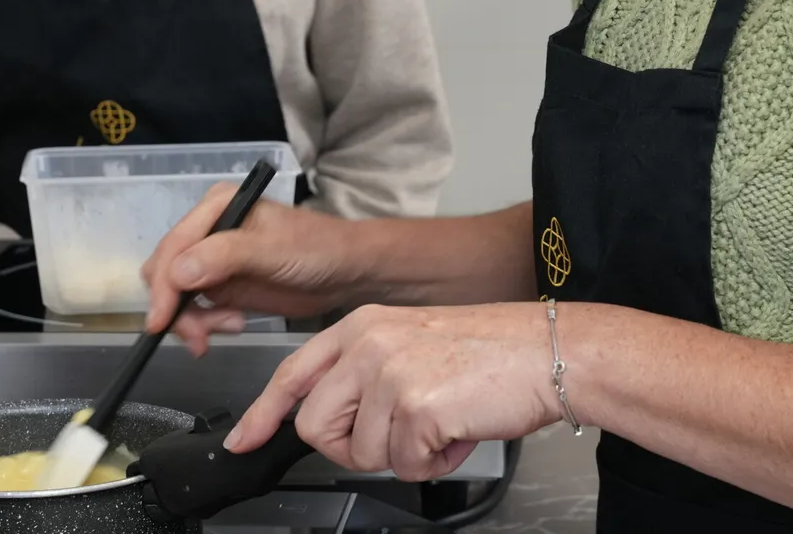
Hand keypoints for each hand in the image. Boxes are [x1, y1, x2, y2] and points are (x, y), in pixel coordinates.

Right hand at [142, 183, 361, 354]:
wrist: (348, 273)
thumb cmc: (315, 250)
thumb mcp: (271, 250)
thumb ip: (225, 257)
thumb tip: (177, 274)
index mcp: (216, 207)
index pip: (173, 247)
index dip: (163, 286)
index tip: (160, 322)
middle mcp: (207, 230)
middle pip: (166, 272)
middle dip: (177, 307)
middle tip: (200, 336)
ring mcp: (213, 260)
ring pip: (177, 296)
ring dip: (193, 320)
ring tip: (230, 327)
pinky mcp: (223, 287)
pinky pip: (196, 310)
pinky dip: (205, 324)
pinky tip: (234, 325)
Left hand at [225, 303, 559, 480]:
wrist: (548, 351)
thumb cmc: (490, 353)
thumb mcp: (411, 344)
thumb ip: (365, 373)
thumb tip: (334, 420)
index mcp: (361, 326)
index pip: (293, 373)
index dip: (263, 414)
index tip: (244, 439)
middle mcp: (367, 345)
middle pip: (316, 427)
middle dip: (353, 447)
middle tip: (400, 433)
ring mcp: (388, 373)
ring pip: (361, 453)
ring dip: (405, 454)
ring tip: (442, 421)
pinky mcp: (415, 406)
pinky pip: (406, 466)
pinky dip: (435, 463)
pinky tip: (459, 430)